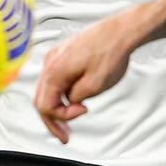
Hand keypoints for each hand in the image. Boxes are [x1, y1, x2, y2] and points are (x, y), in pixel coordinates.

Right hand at [33, 12, 142, 142]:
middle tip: (65, 135)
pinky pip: (57, 77)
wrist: (123, 30)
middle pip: (42, 97)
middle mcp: (51, 61)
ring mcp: (58, 55)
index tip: (81, 114)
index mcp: (54, 70)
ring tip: (71, 119)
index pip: (44, 105)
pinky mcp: (66, 52)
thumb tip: (69, 101)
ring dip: (58, 105)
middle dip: (53, 118)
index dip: (60, 117)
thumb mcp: (95, 85)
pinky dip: (62, 91)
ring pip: (49, 87)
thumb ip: (76, 99)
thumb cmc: (111, 52)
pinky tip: (74, 99)